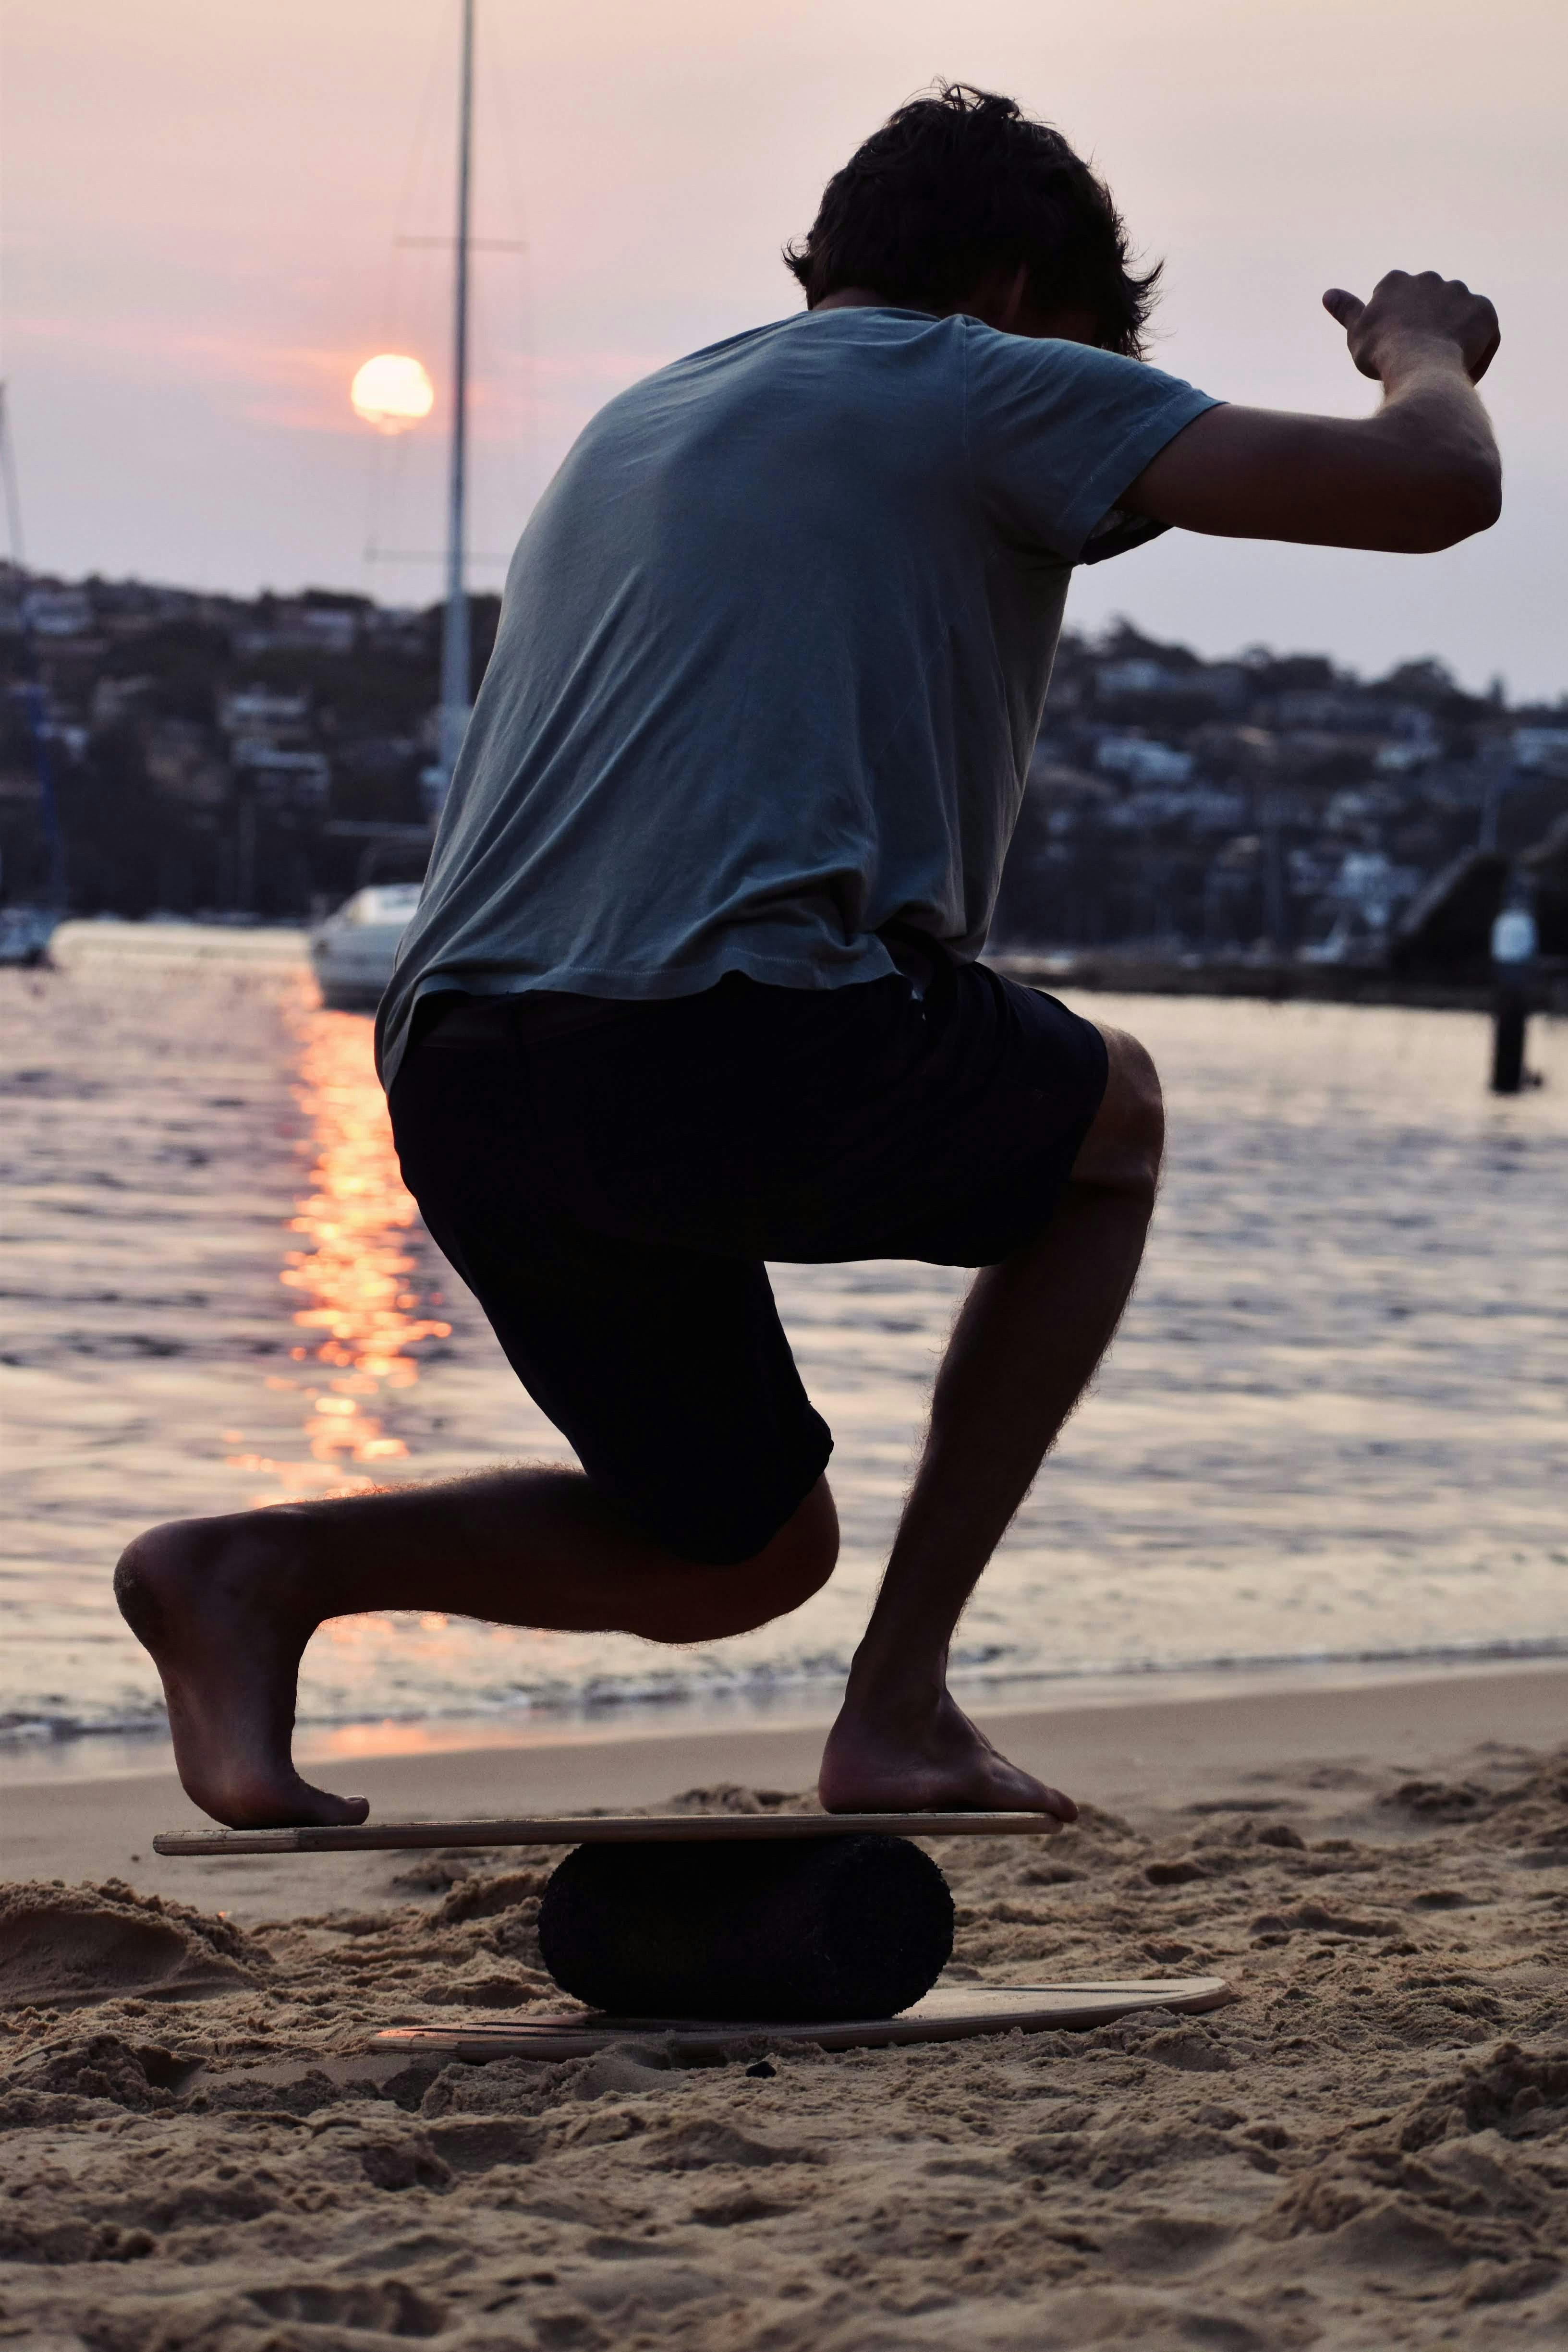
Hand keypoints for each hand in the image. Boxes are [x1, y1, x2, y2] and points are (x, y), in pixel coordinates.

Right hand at [1323, 270, 1499, 385]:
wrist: (1418, 364)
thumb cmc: (1381, 354)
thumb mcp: (1357, 333)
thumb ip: (1347, 310)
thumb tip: (1328, 294)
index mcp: (1395, 282)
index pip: (1397, 305)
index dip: (1397, 333)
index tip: (1394, 352)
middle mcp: (1429, 278)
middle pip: (1429, 308)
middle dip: (1427, 330)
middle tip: (1419, 362)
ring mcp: (1459, 291)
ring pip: (1458, 318)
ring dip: (1453, 339)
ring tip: (1442, 370)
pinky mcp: (1484, 309)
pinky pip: (1484, 333)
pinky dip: (1477, 351)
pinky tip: (1463, 372)